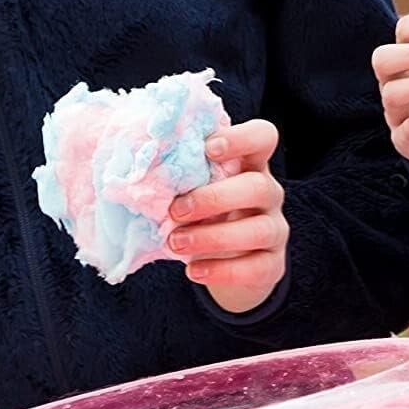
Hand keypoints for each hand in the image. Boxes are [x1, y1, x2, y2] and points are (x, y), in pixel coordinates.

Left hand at [169, 118, 287, 313]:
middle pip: (259, 187)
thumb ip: (177, 175)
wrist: (222, 261)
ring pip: (259, 230)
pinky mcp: (272, 263)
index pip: (263, 137)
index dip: (241, 139)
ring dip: (214, 237)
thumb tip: (134, 166)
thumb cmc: (200, 213)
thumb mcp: (192, 188)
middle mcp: (268, 193)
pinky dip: (222, 271)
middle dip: (215, 198)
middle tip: (176, 210)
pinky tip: (194, 270)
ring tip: (176, 243)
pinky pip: (257, 268)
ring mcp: (274, 229)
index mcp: (249, 164)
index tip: (208, 149)